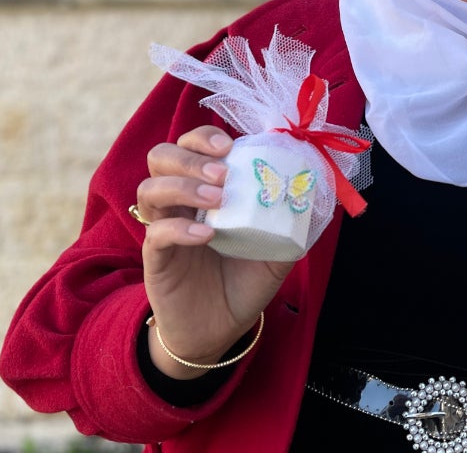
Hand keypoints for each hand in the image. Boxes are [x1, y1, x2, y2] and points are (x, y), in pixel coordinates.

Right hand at [134, 125, 294, 377]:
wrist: (221, 328)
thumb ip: (292, 219)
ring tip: (217, 199)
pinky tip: (206, 236)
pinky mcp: (156, 259)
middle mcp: (179, 203)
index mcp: (205, 189)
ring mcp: (163, 228)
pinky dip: (179, 228)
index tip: (229, 145)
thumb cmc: (245, 280)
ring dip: (184, 186)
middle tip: (223, 172)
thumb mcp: (277, 249)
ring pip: (150, 189)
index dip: (204, 137)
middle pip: (161, 157)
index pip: (191, 145)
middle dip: (191, 156)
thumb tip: (315, 190)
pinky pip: (155, 234)